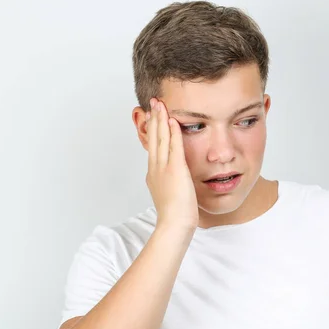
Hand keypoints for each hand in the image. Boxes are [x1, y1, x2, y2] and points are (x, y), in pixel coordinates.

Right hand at [145, 98, 198, 230]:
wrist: (174, 225)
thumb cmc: (175, 216)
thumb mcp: (171, 195)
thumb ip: (172, 184)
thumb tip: (175, 181)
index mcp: (154, 174)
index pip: (153, 147)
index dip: (152, 130)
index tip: (152, 117)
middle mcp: (155, 168)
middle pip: (153, 138)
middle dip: (153, 119)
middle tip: (153, 102)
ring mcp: (163, 168)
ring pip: (161, 138)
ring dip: (161, 119)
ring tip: (159, 104)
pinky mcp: (175, 170)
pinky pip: (173, 146)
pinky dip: (172, 132)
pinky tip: (173, 120)